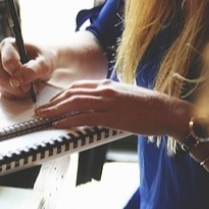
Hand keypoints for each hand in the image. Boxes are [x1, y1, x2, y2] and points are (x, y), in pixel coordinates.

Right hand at [0, 37, 56, 99]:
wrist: (43, 62)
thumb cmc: (44, 59)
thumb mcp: (45, 63)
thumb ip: (32, 70)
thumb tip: (17, 80)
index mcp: (8, 45)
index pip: (8, 64)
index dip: (19, 76)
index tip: (30, 83)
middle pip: (0, 77)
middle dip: (17, 87)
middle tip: (30, 87)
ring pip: (0, 86)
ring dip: (16, 91)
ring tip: (29, 87)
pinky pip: (2, 91)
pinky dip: (14, 94)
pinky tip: (23, 89)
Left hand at [34, 80, 187, 137]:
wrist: (168, 111)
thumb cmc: (151, 108)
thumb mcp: (127, 97)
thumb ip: (111, 99)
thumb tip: (99, 107)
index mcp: (109, 84)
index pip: (78, 86)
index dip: (61, 94)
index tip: (51, 102)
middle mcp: (106, 90)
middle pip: (72, 93)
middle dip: (53, 102)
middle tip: (40, 110)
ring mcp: (108, 102)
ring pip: (74, 103)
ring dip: (55, 110)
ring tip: (43, 117)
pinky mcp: (112, 116)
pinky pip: (84, 117)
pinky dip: (68, 120)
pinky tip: (58, 124)